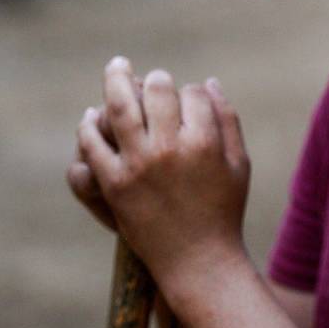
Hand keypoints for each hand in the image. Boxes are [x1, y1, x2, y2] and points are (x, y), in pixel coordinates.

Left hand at [75, 57, 250, 289]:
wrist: (198, 261)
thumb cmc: (223, 210)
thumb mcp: (239, 163)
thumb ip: (227, 119)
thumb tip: (208, 81)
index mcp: (205, 142)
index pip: (192, 93)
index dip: (191, 92)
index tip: (189, 101)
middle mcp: (170, 148)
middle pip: (157, 90)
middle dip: (157, 80)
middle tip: (153, 80)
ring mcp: (139, 165)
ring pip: (119, 107)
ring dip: (115, 79)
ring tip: (116, 66)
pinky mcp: (114, 184)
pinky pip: (93, 144)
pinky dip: (90, 125)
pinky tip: (93, 116)